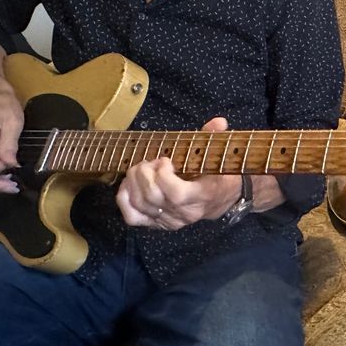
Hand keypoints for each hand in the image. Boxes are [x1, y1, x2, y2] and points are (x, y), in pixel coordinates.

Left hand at [115, 116, 241, 230]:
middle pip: (152, 197)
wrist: (218, 201)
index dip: (163, 175)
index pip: (176, 194)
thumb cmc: (218, 176)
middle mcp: (184, 213)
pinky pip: (132, 217)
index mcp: (202, 196)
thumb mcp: (220, 156)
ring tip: (142, 168)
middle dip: (144, 173)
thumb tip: (218, 122)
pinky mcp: (156, 223)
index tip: (166, 160)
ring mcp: (168, 220)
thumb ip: (216, 138)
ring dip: (133, 181)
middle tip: (151, 161)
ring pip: (140, 204)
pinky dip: (124, 198)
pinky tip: (130, 183)